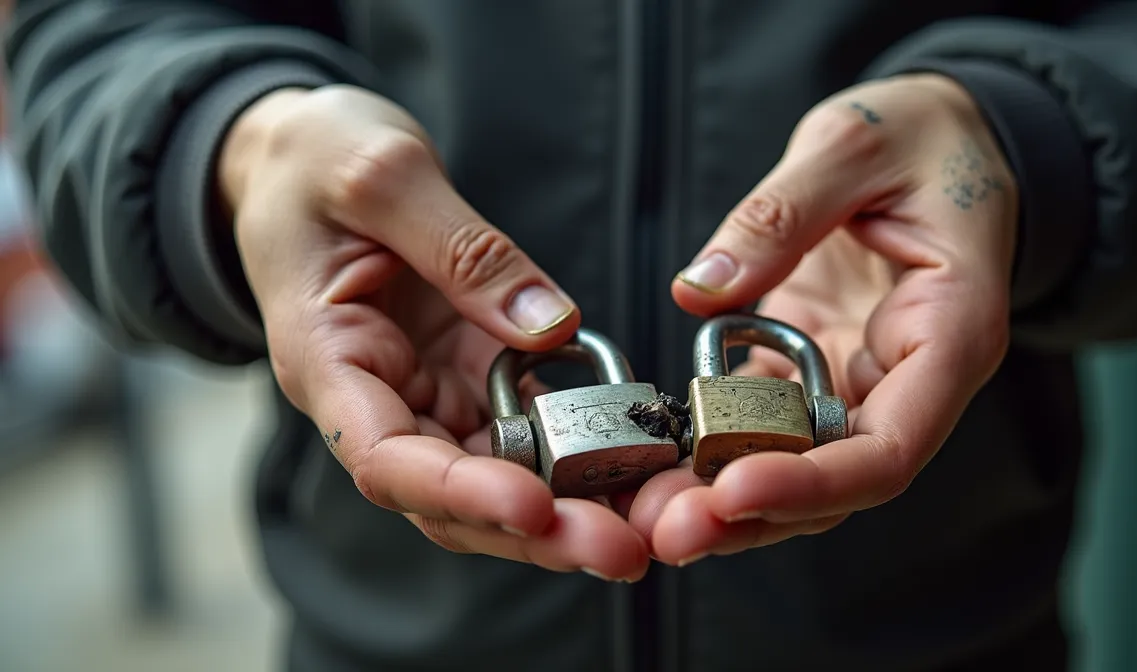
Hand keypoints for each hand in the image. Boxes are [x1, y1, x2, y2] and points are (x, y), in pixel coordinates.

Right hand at [223, 85, 647, 580]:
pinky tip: (642, 464)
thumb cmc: (314, 162)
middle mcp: (378, 397)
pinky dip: (582, 451)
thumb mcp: (380, 176)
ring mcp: (428, 391)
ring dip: (570, 509)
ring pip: (497, 478)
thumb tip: (551, 326)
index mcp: (327, 360)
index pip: (384, 461)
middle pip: (451, 498)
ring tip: (648, 524)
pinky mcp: (470, 374)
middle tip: (624, 550)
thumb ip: (461, 248)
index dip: (461, 493)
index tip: (535, 507)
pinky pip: (529, 428)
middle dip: (536, 530)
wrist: (298, 159)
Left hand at [629, 74, 1017, 564]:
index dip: (813, 483)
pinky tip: (652, 459)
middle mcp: (911, 376)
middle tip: (665, 532)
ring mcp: (861, 376)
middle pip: (838, 480)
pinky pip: (766, 421)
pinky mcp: (817, 363)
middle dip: (754, 515)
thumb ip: (782, 212)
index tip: (731, 493)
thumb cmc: (924, 134)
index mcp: (951, 331)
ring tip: (645, 514)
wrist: (946, 135)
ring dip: (723, 497)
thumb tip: (699, 292)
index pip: (891, 449)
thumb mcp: (854, 143)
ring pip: (798, 466)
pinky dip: (713, 445)